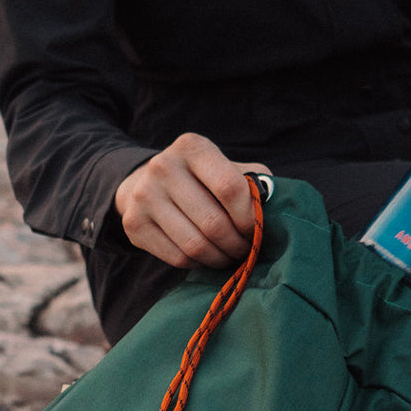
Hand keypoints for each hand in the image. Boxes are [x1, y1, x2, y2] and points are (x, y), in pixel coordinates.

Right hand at [114, 132, 269, 267]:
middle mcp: (163, 166)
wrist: (143, 182)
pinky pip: (177, 258)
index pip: (230, 188)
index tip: (256, 230)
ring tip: (229, 256)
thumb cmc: (200, 179)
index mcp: (192, 146)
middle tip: (246, 250)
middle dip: (237, 244)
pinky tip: (206, 257)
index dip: (249, 217)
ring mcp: (144, 196)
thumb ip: (253, 183)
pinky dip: (198, 264)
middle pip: (213, 223)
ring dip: (220, 258)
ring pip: (195, 246)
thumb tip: (276, 211)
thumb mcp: (226, 167)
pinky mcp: (133, 224)